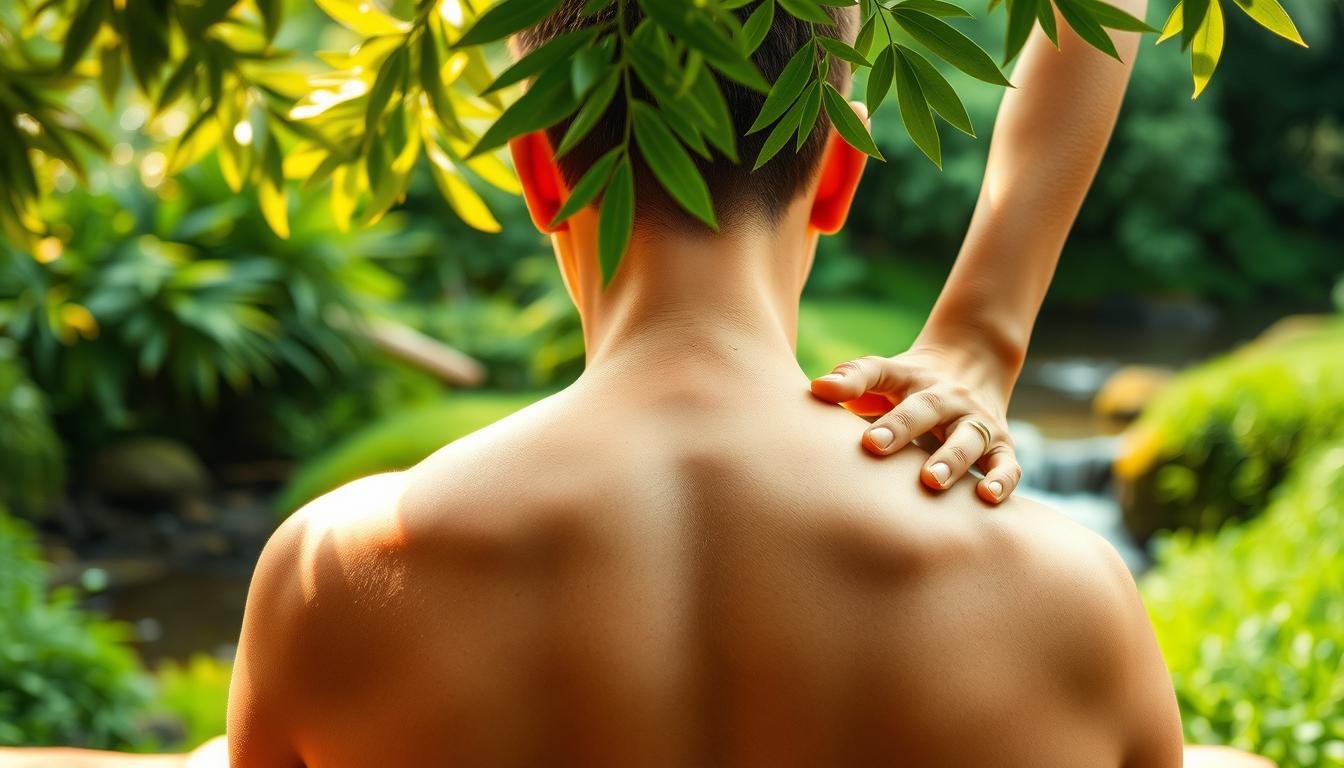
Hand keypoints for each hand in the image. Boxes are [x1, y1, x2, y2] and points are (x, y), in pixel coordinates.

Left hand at [809, 345, 1021, 503]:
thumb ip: (852, 380)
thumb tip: (817, 388)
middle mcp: (948, 397)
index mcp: (912, 379)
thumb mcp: (885, 374)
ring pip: (969, 438)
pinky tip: (987, 497)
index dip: (856, 386)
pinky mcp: (1002, 445)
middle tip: (876, 447)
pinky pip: (1007, 463)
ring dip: (951, 458)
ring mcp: (977, 421)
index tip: (837, 415)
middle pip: (927, 408)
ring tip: (932, 481)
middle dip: (902, 428)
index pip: (880, 375)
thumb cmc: (911, 385)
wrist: (976, 362)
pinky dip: (1002, 479)